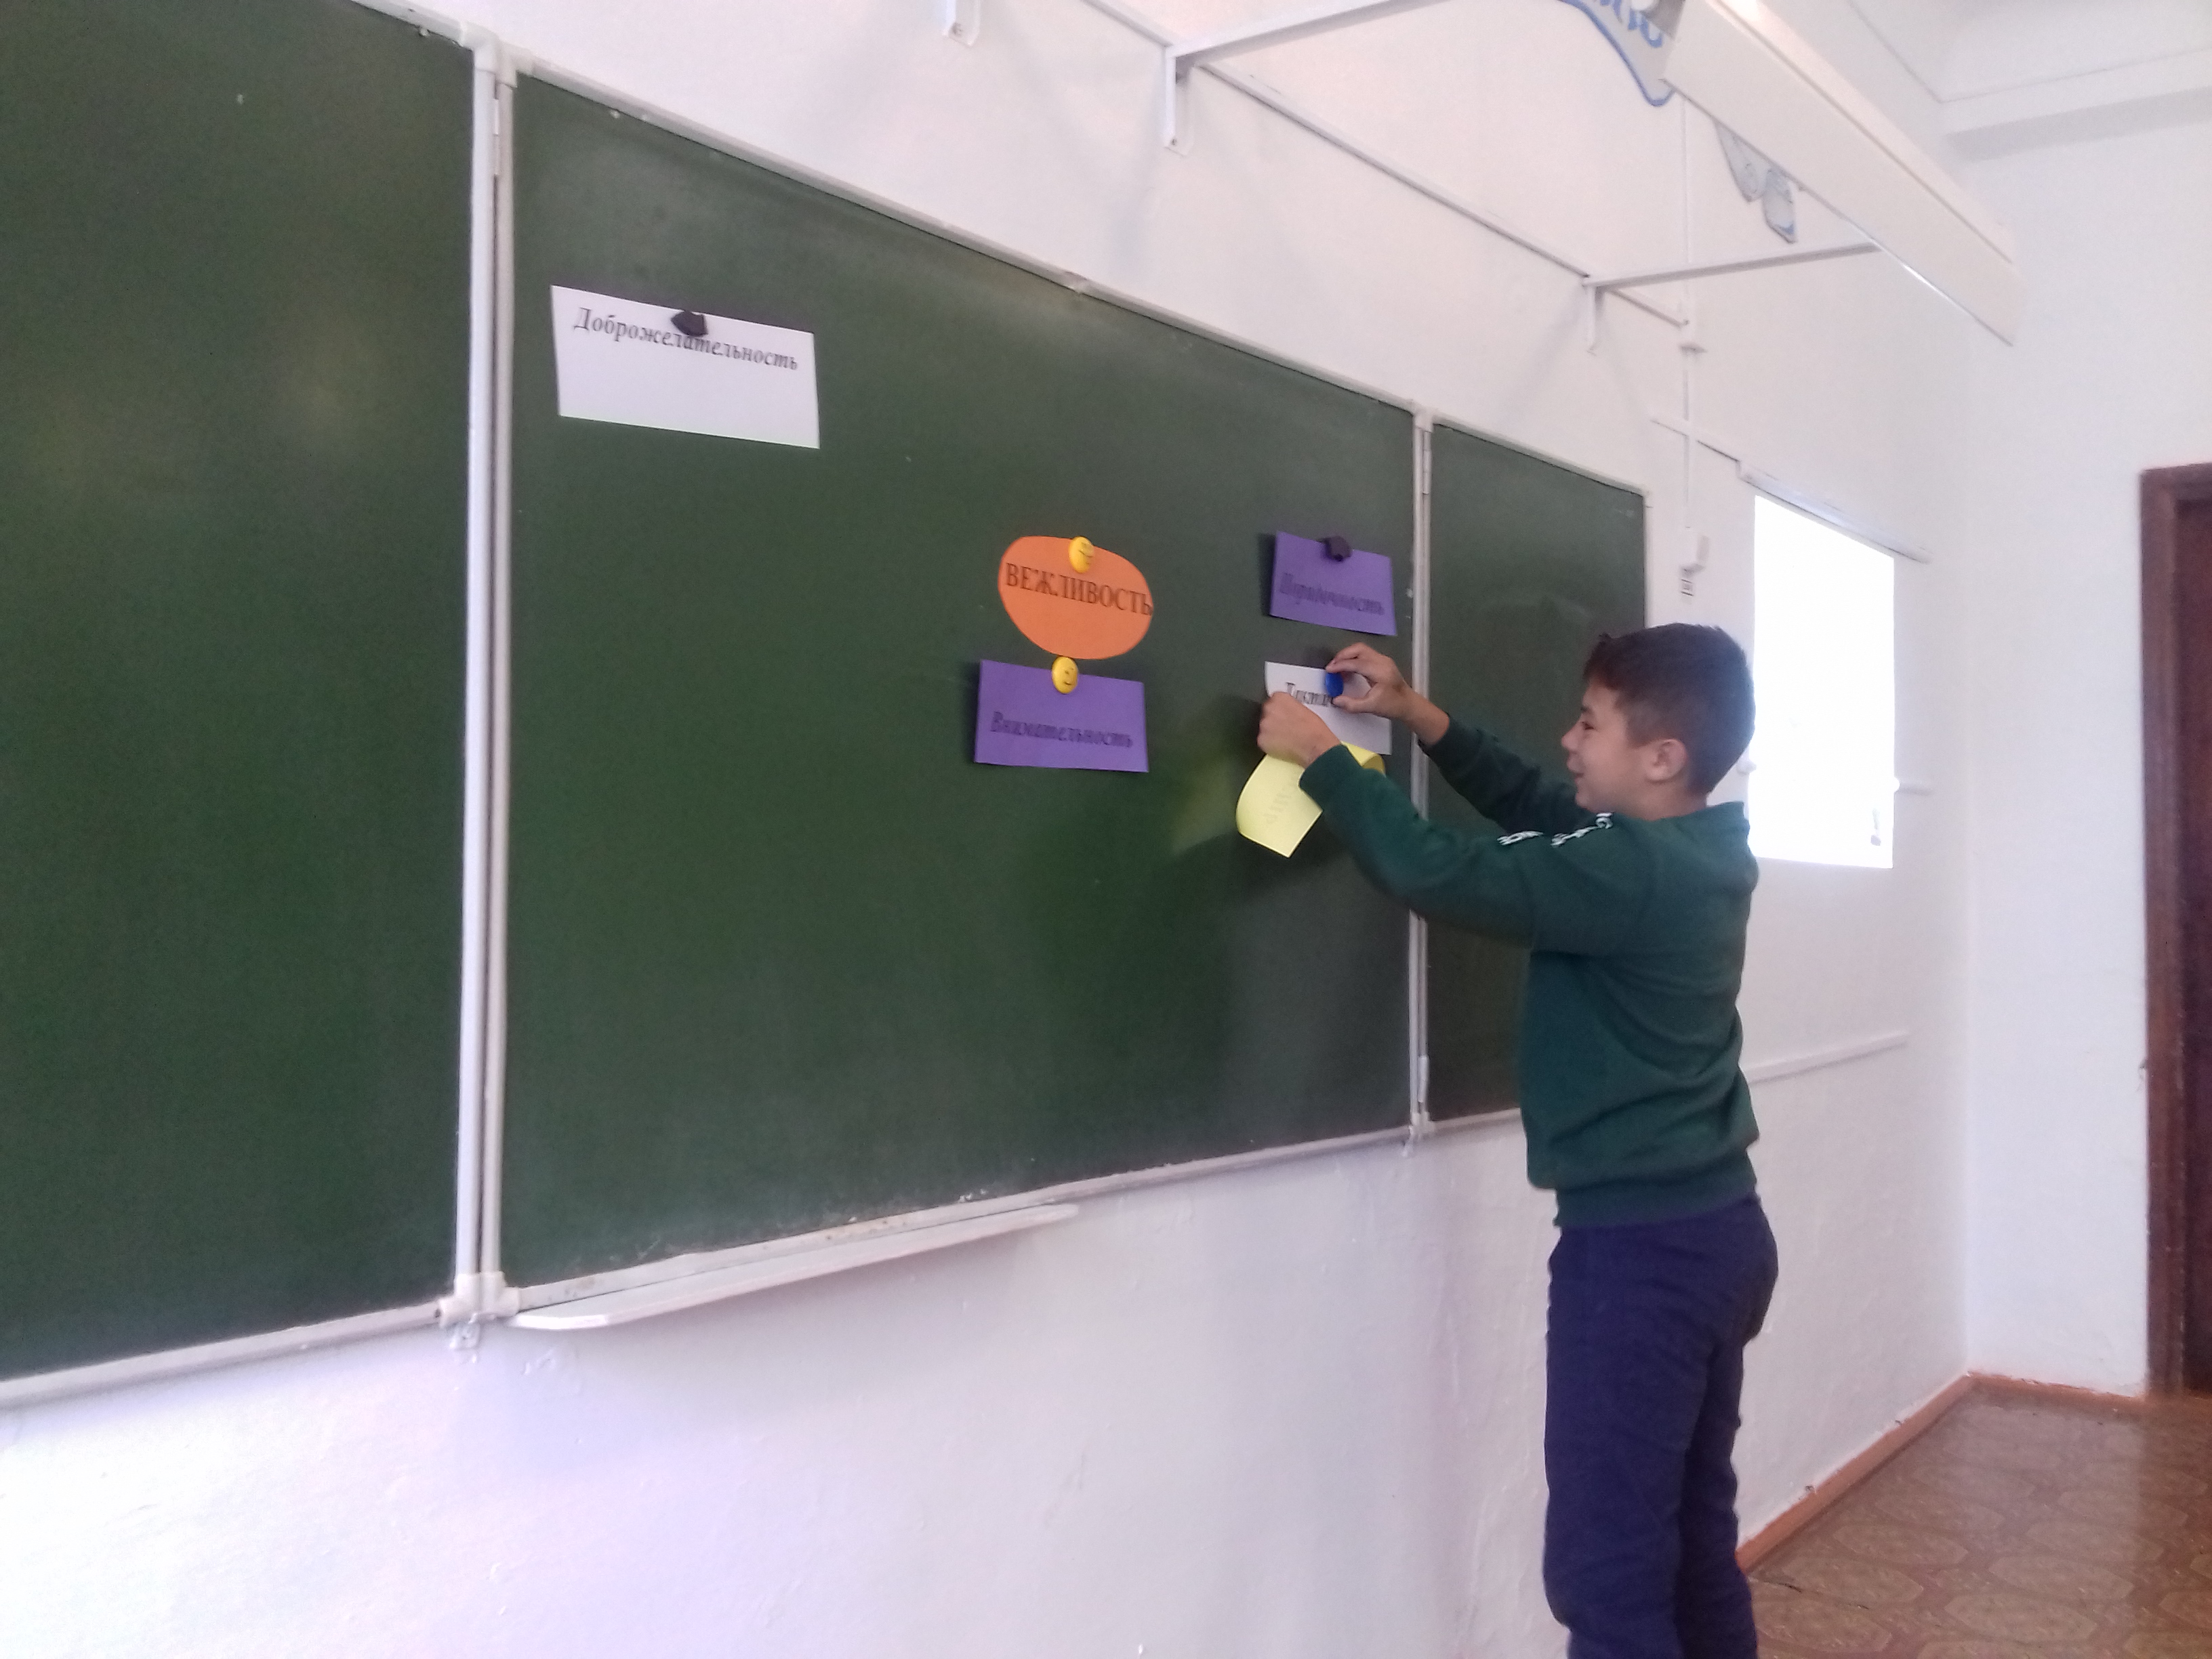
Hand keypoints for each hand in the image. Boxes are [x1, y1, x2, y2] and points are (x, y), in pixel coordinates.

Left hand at [1258, 692, 1340, 767]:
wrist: (1315, 745)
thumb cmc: (1314, 729)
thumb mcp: (1304, 709)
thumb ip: (1290, 706)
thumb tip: (1286, 711)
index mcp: (1280, 697)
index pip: (1274, 700)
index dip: (1280, 709)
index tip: (1284, 715)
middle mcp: (1269, 708)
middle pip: (1267, 712)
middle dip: (1273, 719)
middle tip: (1285, 727)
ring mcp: (1264, 724)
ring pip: (1264, 727)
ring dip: (1271, 731)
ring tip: (1285, 738)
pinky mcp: (1261, 739)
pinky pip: (1263, 741)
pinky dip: (1270, 744)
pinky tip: (1282, 746)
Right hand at [1326, 643, 1447, 744]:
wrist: (1408, 704)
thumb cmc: (1394, 705)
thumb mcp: (1371, 707)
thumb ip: (1352, 705)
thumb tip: (1337, 700)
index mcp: (1381, 671)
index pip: (1357, 663)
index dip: (1340, 665)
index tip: (1330, 670)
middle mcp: (1382, 662)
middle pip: (1359, 649)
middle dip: (1343, 655)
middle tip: (1332, 666)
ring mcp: (1383, 660)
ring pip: (1361, 649)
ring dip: (1347, 656)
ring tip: (1338, 668)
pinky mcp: (1382, 662)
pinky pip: (1364, 655)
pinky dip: (1354, 659)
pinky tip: (1348, 669)